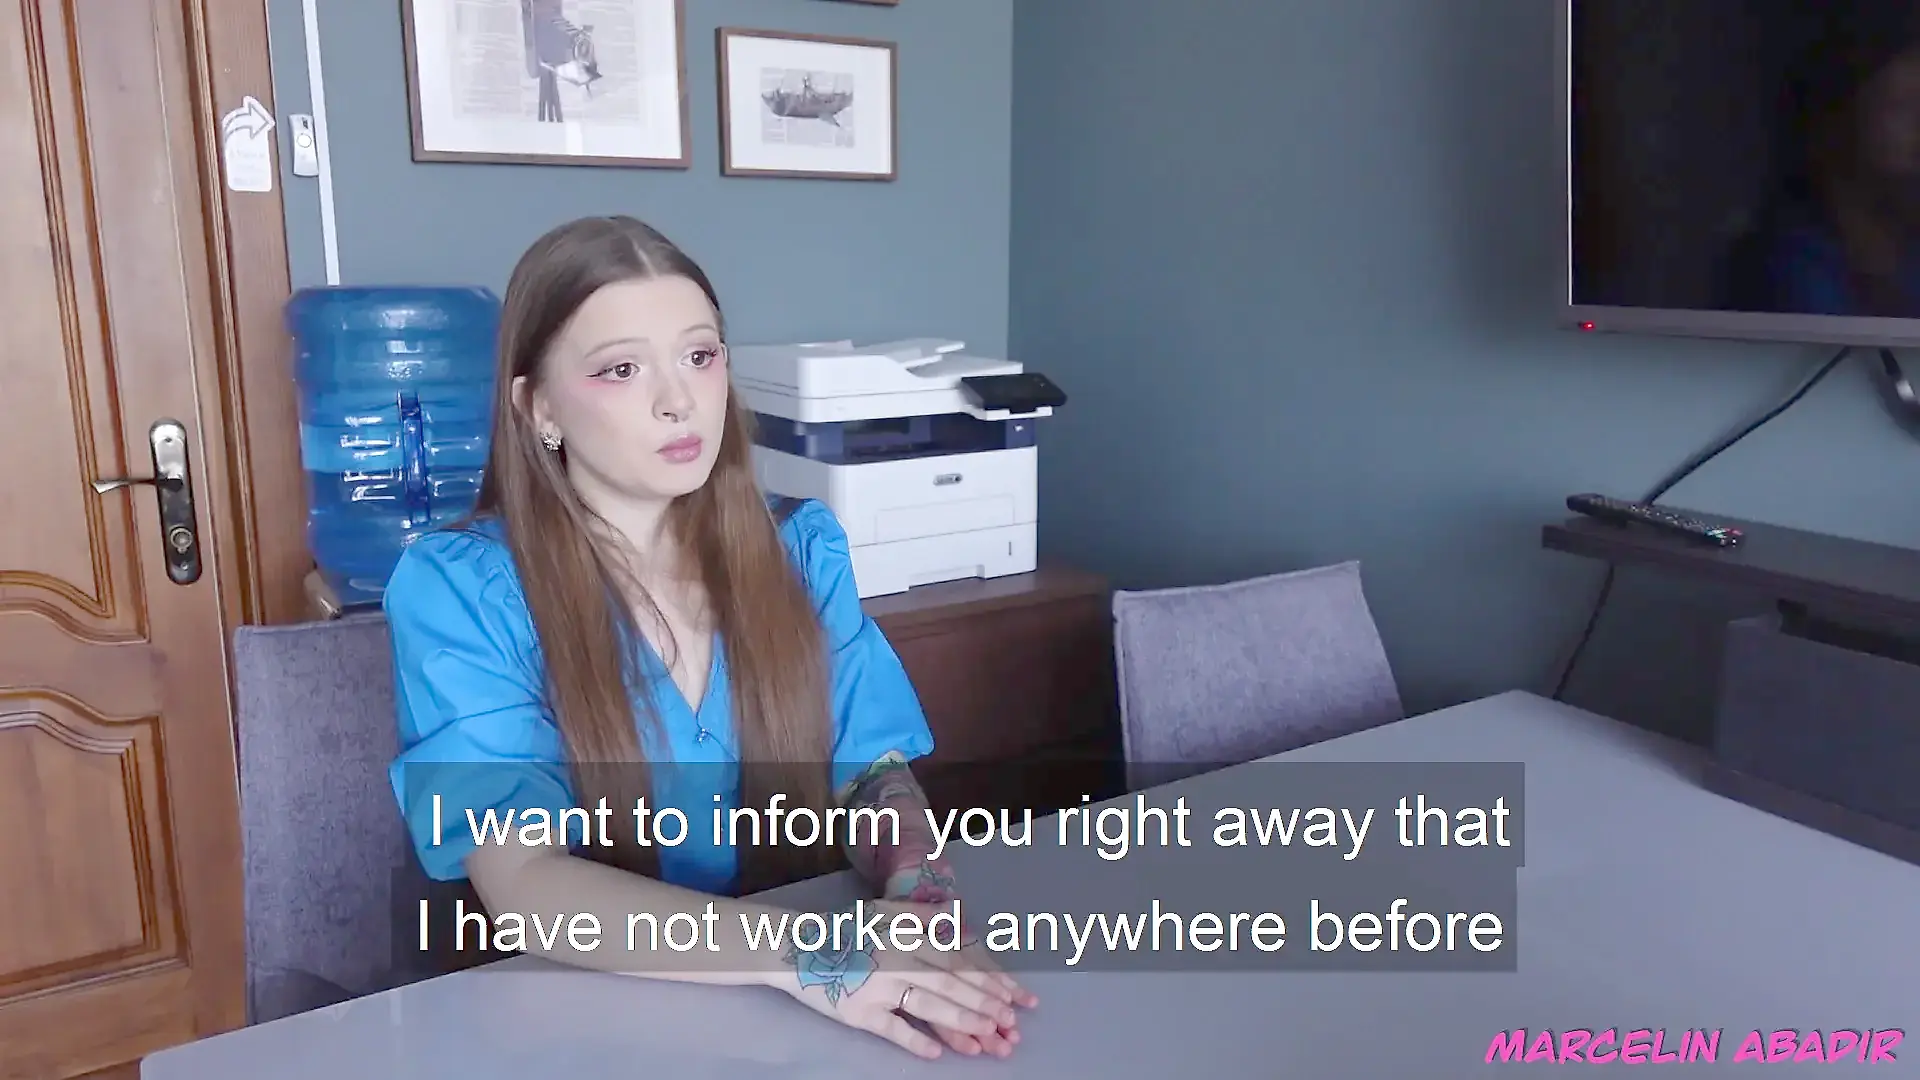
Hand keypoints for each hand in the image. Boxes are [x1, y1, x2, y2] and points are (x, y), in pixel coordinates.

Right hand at [779, 916, 1019, 1058]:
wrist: (799, 949)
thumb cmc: (849, 931)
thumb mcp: (889, 912)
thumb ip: (926, 915)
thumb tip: (961, 919)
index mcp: (909, 935)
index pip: (959, 959)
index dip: (989, 978)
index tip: (1014, 995)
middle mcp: (898, 959)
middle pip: (950, 984)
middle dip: (984, 1003)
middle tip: (1010, 1021)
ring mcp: (879, 987)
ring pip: (929, 1005)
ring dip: (961, 1022)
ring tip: (987, 1037)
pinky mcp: (860, 1013)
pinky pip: (893, 1028)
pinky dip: (916, 1040)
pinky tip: (938, 1054)